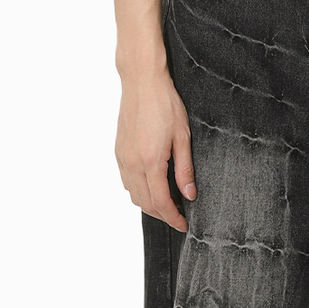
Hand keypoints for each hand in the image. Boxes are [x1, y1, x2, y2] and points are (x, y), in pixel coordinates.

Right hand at [115, 65, 195, 231]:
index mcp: (150, 160)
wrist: (142, 83)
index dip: (173, 218)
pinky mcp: (119, 152)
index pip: (161, 202)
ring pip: (133, 195)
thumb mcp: (183, 137)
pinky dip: (139, 192)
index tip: (184, 225)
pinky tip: (153, 187)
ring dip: (150, 205)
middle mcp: (132, 163)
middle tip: (179, 217)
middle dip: (162, 215)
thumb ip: (185, 169)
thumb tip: (189, 195)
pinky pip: (127, 181)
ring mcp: (123, 158)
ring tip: (169, 204)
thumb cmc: (165, 104)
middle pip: (145, 203)